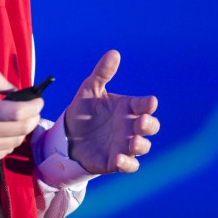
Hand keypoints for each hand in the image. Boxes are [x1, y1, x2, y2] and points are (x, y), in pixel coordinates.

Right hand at [0, 69, 43, 165]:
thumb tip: (15, 90)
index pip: (17, 112)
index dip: (34, 106)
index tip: (38, 100)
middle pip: (22, 128)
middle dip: (34, 117)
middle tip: (33, 109)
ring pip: (18, 141)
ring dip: (24, 129)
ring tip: (19, 119)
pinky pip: (8, 150)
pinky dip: (12, 140)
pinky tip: (5, 131)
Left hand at [64, 50, 158, 173]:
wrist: (67, 136)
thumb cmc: (84, 110)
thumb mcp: (89, 89)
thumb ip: (102, 73)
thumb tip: (114, 52)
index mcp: (127, 107)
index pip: (143, 105)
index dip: (148, 104)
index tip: (150, 102)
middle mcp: (129, 126)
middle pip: (150, 126)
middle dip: (149, 124)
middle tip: (142, 121)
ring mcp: (124, 144)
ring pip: (143, 146)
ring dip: (141, 145)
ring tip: (132, 142)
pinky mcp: (114, 161)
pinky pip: (129, 165)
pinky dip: (128, 164)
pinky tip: (119, 159)